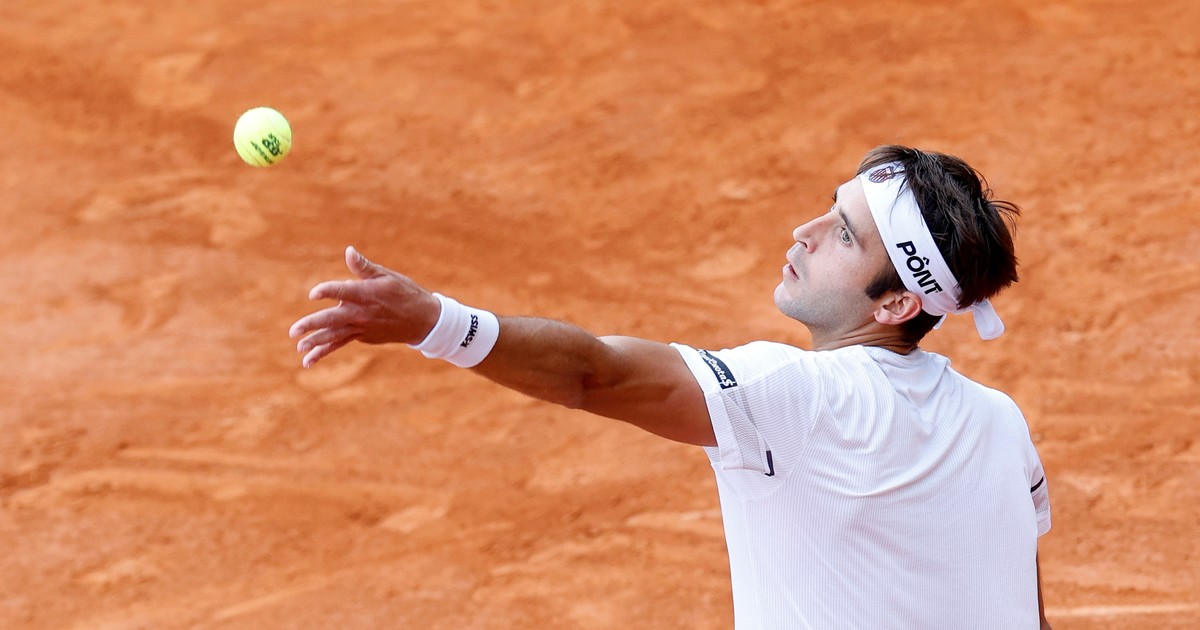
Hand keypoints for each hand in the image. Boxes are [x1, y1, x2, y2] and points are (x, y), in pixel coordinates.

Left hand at [289, 246, 440, 367]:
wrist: (423, 320)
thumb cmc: (404, 292)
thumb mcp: (387, 276)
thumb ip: (363, 267)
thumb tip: (348, 251)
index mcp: (366, 294)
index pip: (343, 291)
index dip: (327, 291)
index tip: (313, 294)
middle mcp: (361, 313)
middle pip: (333, 319)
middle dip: (313, 325)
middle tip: (294, 331)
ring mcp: (361, 327)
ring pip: (335, 336)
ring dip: (316, 342)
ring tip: (299, 348)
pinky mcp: (362, 336)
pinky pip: (340, 344)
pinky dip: (325, 351)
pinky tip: (309, 359)